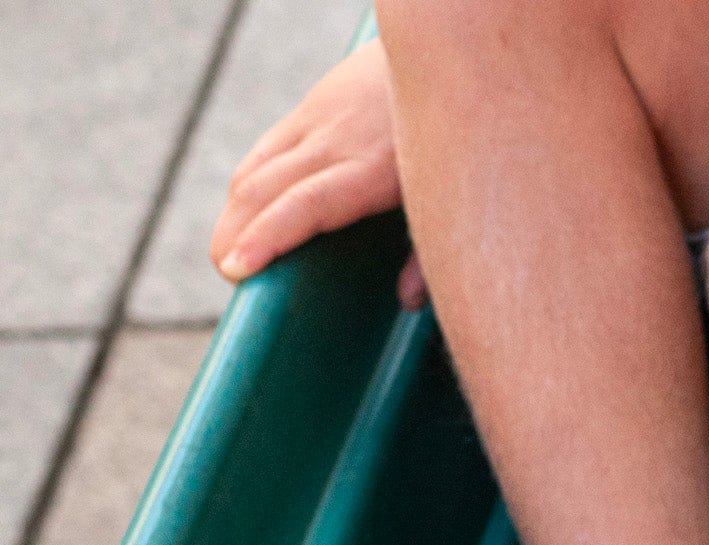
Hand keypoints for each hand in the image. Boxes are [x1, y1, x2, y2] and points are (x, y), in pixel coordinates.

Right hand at [210, 42, 427, 306]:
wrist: (446, 54)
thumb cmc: (458, 138)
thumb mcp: (452, 197)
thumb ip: (430, 251)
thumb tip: (406, 302)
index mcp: (373, 170)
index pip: (305, 205)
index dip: (267, 238)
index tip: (236, 269)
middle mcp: (335, 143)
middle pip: (264, 191)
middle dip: (234, 235)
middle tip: (226, 273)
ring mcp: (316, 122)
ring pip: (255, 170)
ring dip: (233, 214)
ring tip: (228, 253)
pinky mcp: (308, 110)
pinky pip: (265, 152)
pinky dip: (247, 185)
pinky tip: (245, 213)